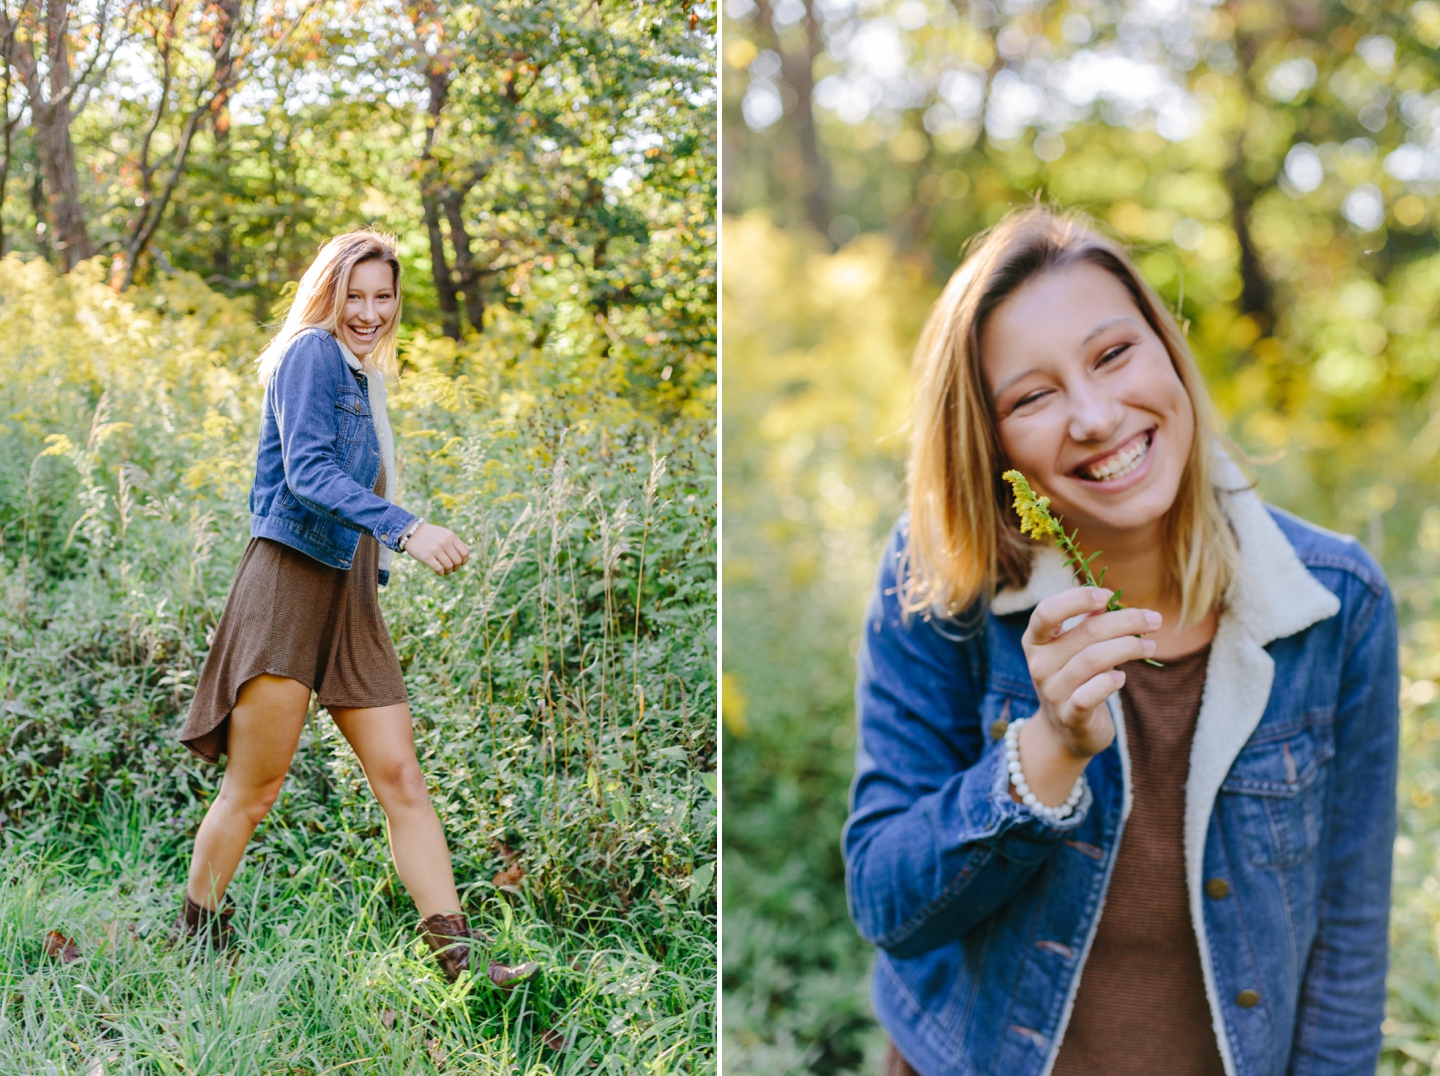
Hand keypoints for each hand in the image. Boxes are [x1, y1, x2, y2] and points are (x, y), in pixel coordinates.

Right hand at [404, 522, 469, 575]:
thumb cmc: (431, 534)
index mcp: (451, 536)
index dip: (464, 561)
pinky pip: (438, 569)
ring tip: (446, 571)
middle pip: (458, 561)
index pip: (465, 553)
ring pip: (449, 566)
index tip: (460, 563)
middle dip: (456, 567)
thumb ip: (457, 542)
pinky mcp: (426, 556)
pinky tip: (439, 571)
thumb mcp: (446, 534)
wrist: (411, 531)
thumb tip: (469, 550)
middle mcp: (445, 542)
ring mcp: (436, 549)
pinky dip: (441, 573)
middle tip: (452, 568)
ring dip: (449, 571)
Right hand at [1015, 587, 1159, 803]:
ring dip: (1129, 647)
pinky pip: (1091, 694)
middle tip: (1153, 620)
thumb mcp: (1074, 649)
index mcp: (1035, 641)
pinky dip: (1111, 682)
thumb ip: (1088, 623)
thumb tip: (1109, 599)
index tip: (1106, 595)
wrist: (1065, 732)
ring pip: (1093, 659)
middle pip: (1086, 632)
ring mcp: (1052, 691)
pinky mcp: (1070, 716)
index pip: (1047, 611)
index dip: (1077, 599)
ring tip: (1150, 646)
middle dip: (1126, 621)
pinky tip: (1123, 678)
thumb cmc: (1076, 679)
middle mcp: (1039, 664)